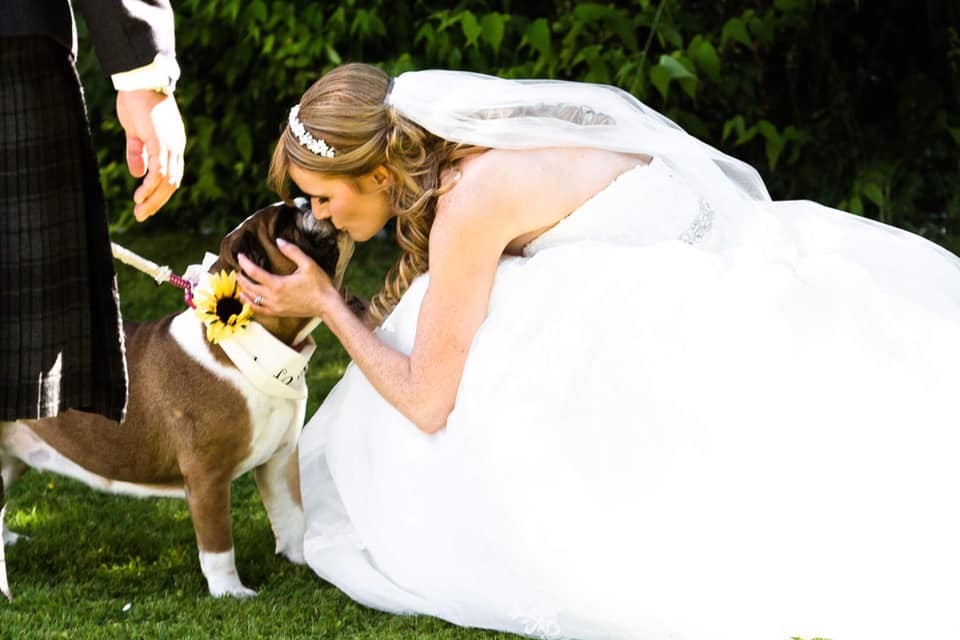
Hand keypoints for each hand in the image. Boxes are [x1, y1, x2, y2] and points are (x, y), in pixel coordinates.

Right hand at [116, 89, 185, 220]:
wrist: (139, 80)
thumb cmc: (136, 102)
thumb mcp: (135, 132)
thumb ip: (138, 153)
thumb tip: (139, 175)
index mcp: (173, 145)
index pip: (172, 175)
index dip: (160, 192)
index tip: (147, 204)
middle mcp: (176, 147)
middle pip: (172, 183)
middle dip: (157, 202)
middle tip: (142, 215)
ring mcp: (171, 145)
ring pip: (167, 181)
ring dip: (153, 199)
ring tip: (140, 211)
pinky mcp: (161, 142)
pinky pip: (159, 171)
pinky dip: (151, 187)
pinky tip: (140, 196)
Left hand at [237, 238, 340, 317]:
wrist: (327, 305)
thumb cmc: (319, 285)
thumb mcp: (308, 264)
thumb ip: (292, 252)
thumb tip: (279, 240)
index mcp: (278, 284)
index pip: (254, 272)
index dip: (245, 263)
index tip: (240, 256)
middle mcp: (273, 297)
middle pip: (249, 286)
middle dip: (241, 276)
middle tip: (237, 268)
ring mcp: (275, 307)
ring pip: (251, 299)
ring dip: (243, 289)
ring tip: (240, 281)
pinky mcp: (278, 312)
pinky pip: (258, 310)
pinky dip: (249, 304)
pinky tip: (246, 298)